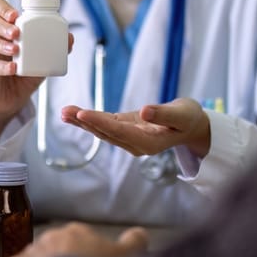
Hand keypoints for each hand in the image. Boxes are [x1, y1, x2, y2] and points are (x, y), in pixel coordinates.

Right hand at [0, 0, 73, 140]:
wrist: (12, 100)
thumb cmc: (23, 74)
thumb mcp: (41, 60)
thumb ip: (53, 49)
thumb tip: (69, 38)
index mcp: (2, 27)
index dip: (3, 8)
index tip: (16, 15)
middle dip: (3, 25)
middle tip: (17, 33)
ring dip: (0, 43)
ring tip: (15, 50)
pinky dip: (0, 66)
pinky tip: (12, 68)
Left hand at [61, 97, 210, 157]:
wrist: (191, 126)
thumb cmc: (188, 118)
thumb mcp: (181, 115)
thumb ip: (163, 114)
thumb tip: (144, 111)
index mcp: (148, 143)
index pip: (120, 131)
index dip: (101, 122)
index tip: (83, 114)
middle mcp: (135, 144)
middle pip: (106, 133)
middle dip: (85, 123)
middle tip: (66, 112)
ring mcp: (129, 140)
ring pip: (102, 131)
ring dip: (83, 122)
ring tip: (64, 112)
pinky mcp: (126, 131)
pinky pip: (105, 126)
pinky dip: (90, 120)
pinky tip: (75, 114)